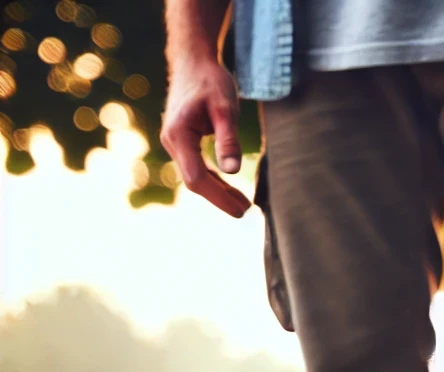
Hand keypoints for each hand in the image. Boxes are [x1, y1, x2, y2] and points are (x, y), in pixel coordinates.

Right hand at [160, 57, 250, 216]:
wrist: (192, 62)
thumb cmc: (210, 81)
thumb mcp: (225, 108)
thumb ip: (228, 139)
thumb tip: (232, 171)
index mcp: (179, 135)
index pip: (196, 177)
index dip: (218, 197)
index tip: (240, 210)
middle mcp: (172, 141)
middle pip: (195, 180)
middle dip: (220, 197)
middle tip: (245, 211)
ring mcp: (175, 142)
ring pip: (195, 175)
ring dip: (218, 190)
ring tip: (243, 203)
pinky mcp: (182, 140)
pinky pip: (196, 165)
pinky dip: (214, 178)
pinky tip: (230, 185)